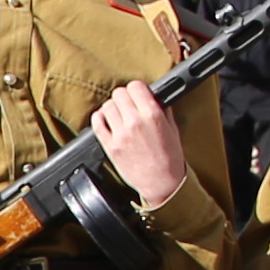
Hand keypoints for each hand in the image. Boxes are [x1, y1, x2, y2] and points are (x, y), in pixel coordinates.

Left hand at [90, 79, 187, 208]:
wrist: (162, 183)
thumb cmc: (170, 158)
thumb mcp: (172, 128)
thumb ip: (162, 109)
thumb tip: (153, 96)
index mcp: (153, 115)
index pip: (136, 86)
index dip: (137, 89)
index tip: (138, 94)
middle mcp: (135, 122)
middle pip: (119, 94)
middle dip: (125, 97)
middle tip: (128, 105)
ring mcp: (120, 134)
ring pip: (107, 106)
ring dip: (113, 108)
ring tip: (119, 114)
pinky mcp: (110, 146)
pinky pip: (97, 122)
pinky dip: (100, 118)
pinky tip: (107, 120)